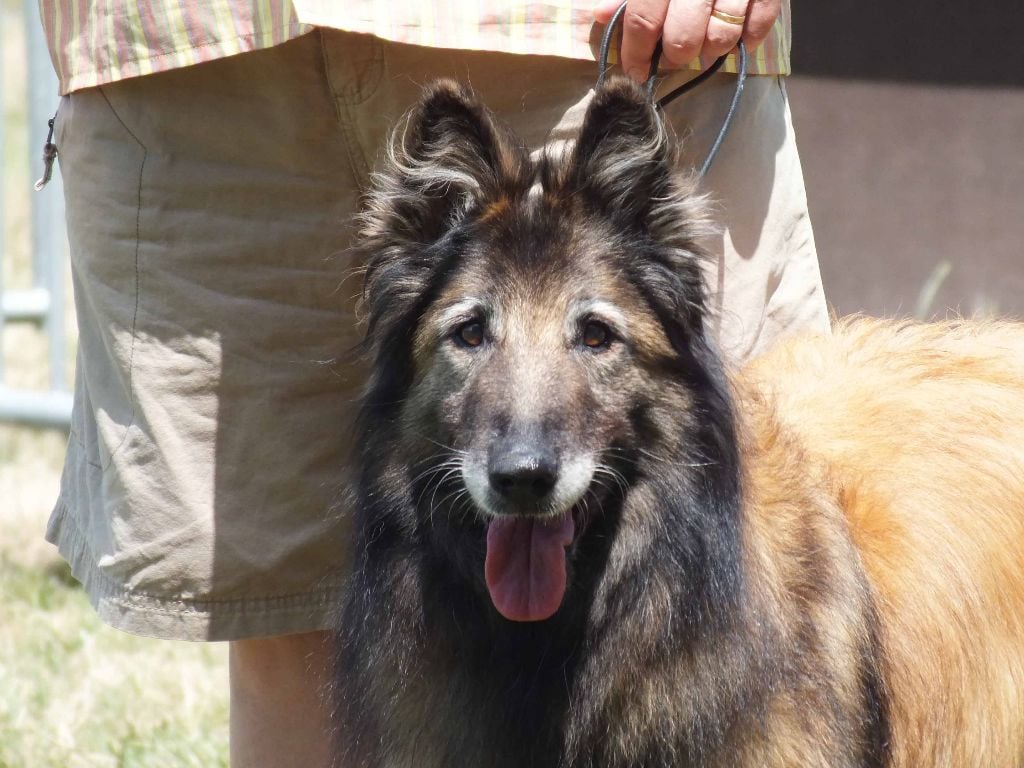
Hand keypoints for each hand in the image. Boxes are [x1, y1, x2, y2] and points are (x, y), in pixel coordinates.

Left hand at [593, 0, 780, 80]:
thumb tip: (602, 15)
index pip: (643, 21)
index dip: (636, 53)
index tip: (634, 70)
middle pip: (682, 39)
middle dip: (675, 56)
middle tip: (674, 54)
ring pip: (720, 39)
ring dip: (710, 51)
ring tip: (704, 46)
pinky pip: (758, 26)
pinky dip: (747, 40)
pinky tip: (737, 37)